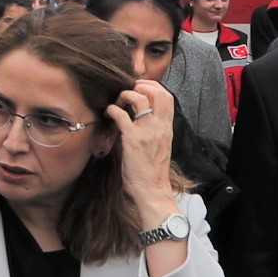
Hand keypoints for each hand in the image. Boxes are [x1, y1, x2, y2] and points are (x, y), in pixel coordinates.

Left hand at [107, 77, 179, 213]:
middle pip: (158, 93)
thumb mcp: (159, 145)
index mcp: (167, 128)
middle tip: (130, 90)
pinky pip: (121, 115)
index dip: (154, 87)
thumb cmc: (152, 171)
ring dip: (126, 95)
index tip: (142, 87)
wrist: (151, 190)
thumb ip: (154, 129)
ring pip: (140, 99)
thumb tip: (140, 116)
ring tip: (119, 101)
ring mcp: (147, 132)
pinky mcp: (133, 140)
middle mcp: (160, 127)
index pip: (168, 97)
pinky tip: (109, 113)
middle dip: (142, 85)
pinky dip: (113, 109)